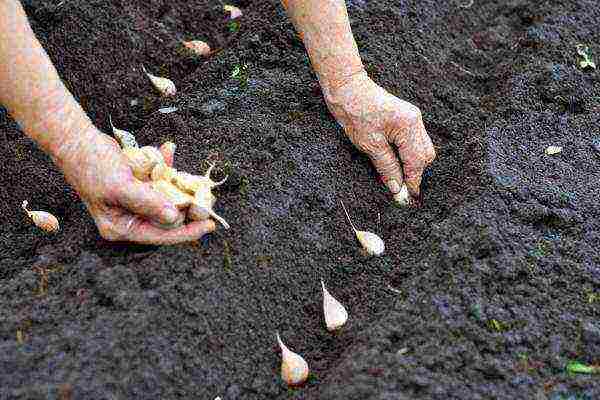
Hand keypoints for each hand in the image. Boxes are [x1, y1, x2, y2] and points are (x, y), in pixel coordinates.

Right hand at [54, 127, 214, 243]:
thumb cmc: (92, 166)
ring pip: (166, 198)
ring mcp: (134, 201)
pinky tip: (168, 150)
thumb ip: (148, 203)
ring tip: (197, 180)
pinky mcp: (138, 184)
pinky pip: (159, 180)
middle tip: (209, 200)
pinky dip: (165, 167)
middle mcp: (129, 217)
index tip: (208, 224)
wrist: (76, 139)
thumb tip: (174, 218)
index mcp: (121, 227)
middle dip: (188, 208)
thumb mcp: (121, 187)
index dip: (186, 232)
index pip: (159, 235)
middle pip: (166, 218)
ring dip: (179, 185)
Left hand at [324, 71, 435, 204]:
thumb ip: (386, 167)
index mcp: (409, 126)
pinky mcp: (405, 118)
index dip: (413, 181)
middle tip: (401, 189)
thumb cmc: (355, 113)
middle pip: (425, 155)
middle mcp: (415, 121)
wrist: (347, 88)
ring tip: (396, 177)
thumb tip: (396, 187)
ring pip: (421, 149)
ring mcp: (412, 118)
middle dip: (415, 173)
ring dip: (411, 164)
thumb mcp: (370, 145)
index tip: (407, 197)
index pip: (417, 161)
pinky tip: (395, 162)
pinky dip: (406, 154)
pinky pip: (413, 141)